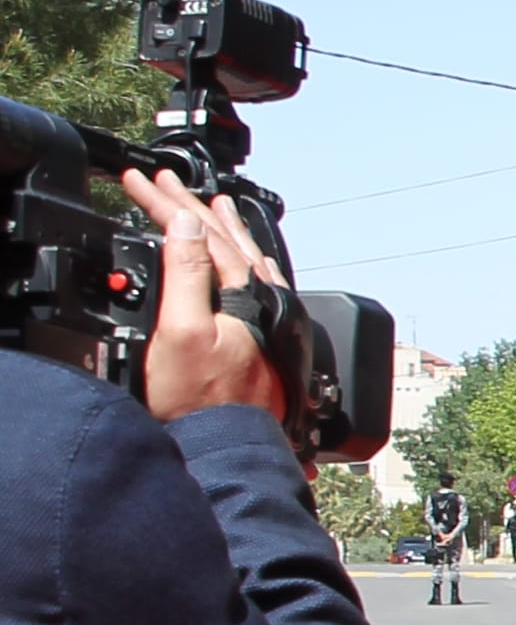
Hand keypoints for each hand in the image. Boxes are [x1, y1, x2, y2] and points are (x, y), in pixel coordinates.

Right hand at [125, 170, 283, 425]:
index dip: (166, 204)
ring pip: (246, 257)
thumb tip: (186, 224)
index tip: (138, 180)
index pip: (199, 234)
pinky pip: (259, 283)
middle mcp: (264, 302)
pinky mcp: (265, 340)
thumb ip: (186, 274)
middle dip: (190, 206)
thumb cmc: (199, 399)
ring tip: (215, 202)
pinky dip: (247, 260)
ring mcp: (267, 321)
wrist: (224, 445)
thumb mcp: (181, 331)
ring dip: (226, 228)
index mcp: (244, 294)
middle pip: (224, 239)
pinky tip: (248, 257)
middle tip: (163, 178)